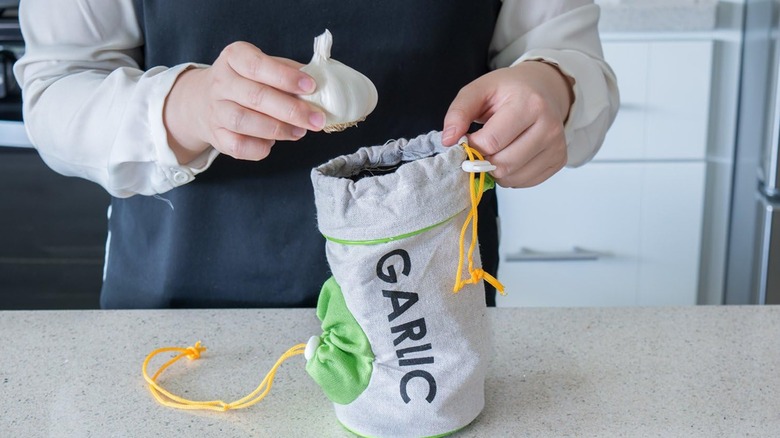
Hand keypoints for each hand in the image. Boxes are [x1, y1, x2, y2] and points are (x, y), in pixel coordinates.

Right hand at [163, 41, 326, 162]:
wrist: (201, 101)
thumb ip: (287, 72)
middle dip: (291, 110)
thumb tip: (321, 84)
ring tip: (299, 132)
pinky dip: (259, 148)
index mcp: (234, 58)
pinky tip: (272, 144)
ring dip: (278, 129)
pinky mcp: (216, 135)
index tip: (311, 86)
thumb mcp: (262, 66)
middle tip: (316, 119)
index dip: (285, 77)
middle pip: (255, 97)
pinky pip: (237, 146)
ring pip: (244, 122)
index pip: (257, 65)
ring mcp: (215, 110)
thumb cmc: (245, 81)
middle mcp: (221, 83)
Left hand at [442, 61, 573, 187]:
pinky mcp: (559, 160)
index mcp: (530, 104)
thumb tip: (448, 140)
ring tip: (495, 150)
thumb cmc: (510, 90)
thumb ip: (459, 112)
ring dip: (495, 170)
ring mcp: (557, 146)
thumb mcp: (480, 90)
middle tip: (479, 148)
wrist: (544, 88)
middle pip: (503, 164)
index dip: (472, 146)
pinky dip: (510, 175)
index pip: (492, 142)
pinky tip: (510, 156)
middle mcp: (549, 127)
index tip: (468, 139)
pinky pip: (524, 182)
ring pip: (512, 177)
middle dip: (483, 161)